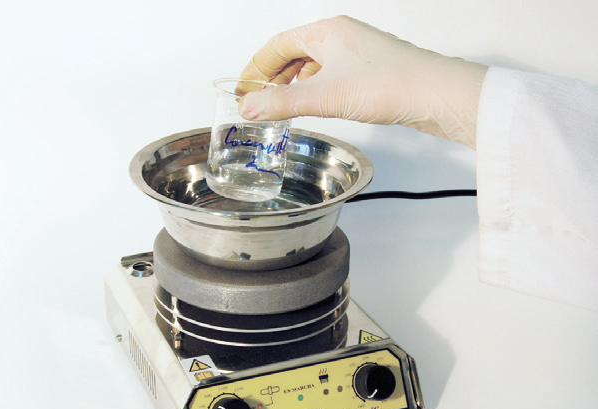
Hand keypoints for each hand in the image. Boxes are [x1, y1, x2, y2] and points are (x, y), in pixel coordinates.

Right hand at [239, 16, 487, 148]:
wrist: (436, 95)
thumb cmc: (391, 85)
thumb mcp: (326, 96)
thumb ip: (284, 103)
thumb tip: (249, 107)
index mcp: (327, 31)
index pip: (277, 44)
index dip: (255, 67)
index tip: (242, 88)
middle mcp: (341, 36)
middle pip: (294, 51)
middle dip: (272, 76)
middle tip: (257, 98)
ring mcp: (357, 52)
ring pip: (314, 64)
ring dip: (294, 83)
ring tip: (281, 104)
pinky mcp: (370, 69)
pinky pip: (331, 74)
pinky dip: (315, 88)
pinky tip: (316, 104)